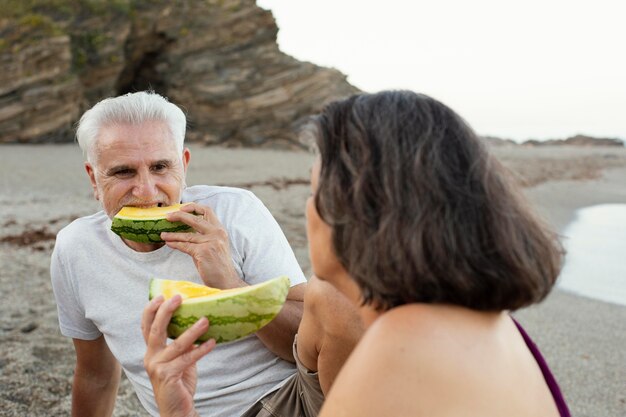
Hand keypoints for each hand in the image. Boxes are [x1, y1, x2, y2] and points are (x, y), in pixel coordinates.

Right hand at [142, 295, 215, 416]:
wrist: (177, 409)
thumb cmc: (179, 382)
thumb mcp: (179, 360)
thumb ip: (183, 345)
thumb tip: (196, 324)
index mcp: (151, 352)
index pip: (146, 327)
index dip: (151, 310)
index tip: (161, 295)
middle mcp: (151, 357)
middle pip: (155, 330)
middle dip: (166, 311)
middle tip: (178, 298)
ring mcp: (158, 367)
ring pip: (176, 344)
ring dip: (193, 330)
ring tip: (206, 320)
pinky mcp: (168, 376)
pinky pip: (187, 359)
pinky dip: (201, 350)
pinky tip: (212, 342)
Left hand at [162, 203, 244, 288]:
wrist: (226, 281)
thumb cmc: (218, 265)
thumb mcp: (214, 245)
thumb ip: (203, 236)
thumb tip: (184, 230)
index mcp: (220, 230)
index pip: (207, 210)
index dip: (193, 207)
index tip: (181, 208)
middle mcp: (217, 233)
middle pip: (195, 218)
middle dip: (179, 215)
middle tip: (167, 216)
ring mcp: (210, 242)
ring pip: (187, 234)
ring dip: (172, 234)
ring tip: (162, 234)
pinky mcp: (203, 252)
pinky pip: (185, 245)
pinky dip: (175, 243)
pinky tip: (168, 243)